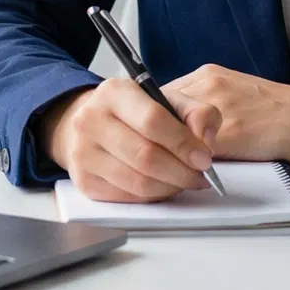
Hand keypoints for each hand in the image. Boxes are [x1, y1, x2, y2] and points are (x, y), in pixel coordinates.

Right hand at [37, 79, 221, 202]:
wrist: (91, 123)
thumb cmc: (133, 112)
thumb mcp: (166, 99)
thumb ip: (196, 112)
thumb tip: (205, 140)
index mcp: (113, 92)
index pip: (153, 121)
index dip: (183, 143)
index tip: (204, 158)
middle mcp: (91, 120)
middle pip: (146, 156)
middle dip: (181, 171)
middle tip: (199, 176)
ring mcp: (84, 153)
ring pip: (138, 182)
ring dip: (170, 187)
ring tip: (184, 181)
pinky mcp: (84, 181)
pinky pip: (128, 197)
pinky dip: (153, 196)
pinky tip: (163, 186)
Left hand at [161, 64, 289, 167]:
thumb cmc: (280, 115)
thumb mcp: (235, 98)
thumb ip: (201, 108)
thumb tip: (168, 135)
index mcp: (208, 76)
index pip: (158, 96)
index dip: (152, 124)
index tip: (152, 142)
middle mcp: (209, 83)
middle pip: (158, 110)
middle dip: (157, 138)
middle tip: (163, 160)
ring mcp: (220, 105)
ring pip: (173, 129)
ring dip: (172, 152)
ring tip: (182, 169)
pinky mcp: (234, 130)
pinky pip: (196, 148)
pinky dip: (192, 164)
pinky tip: (201, 174)